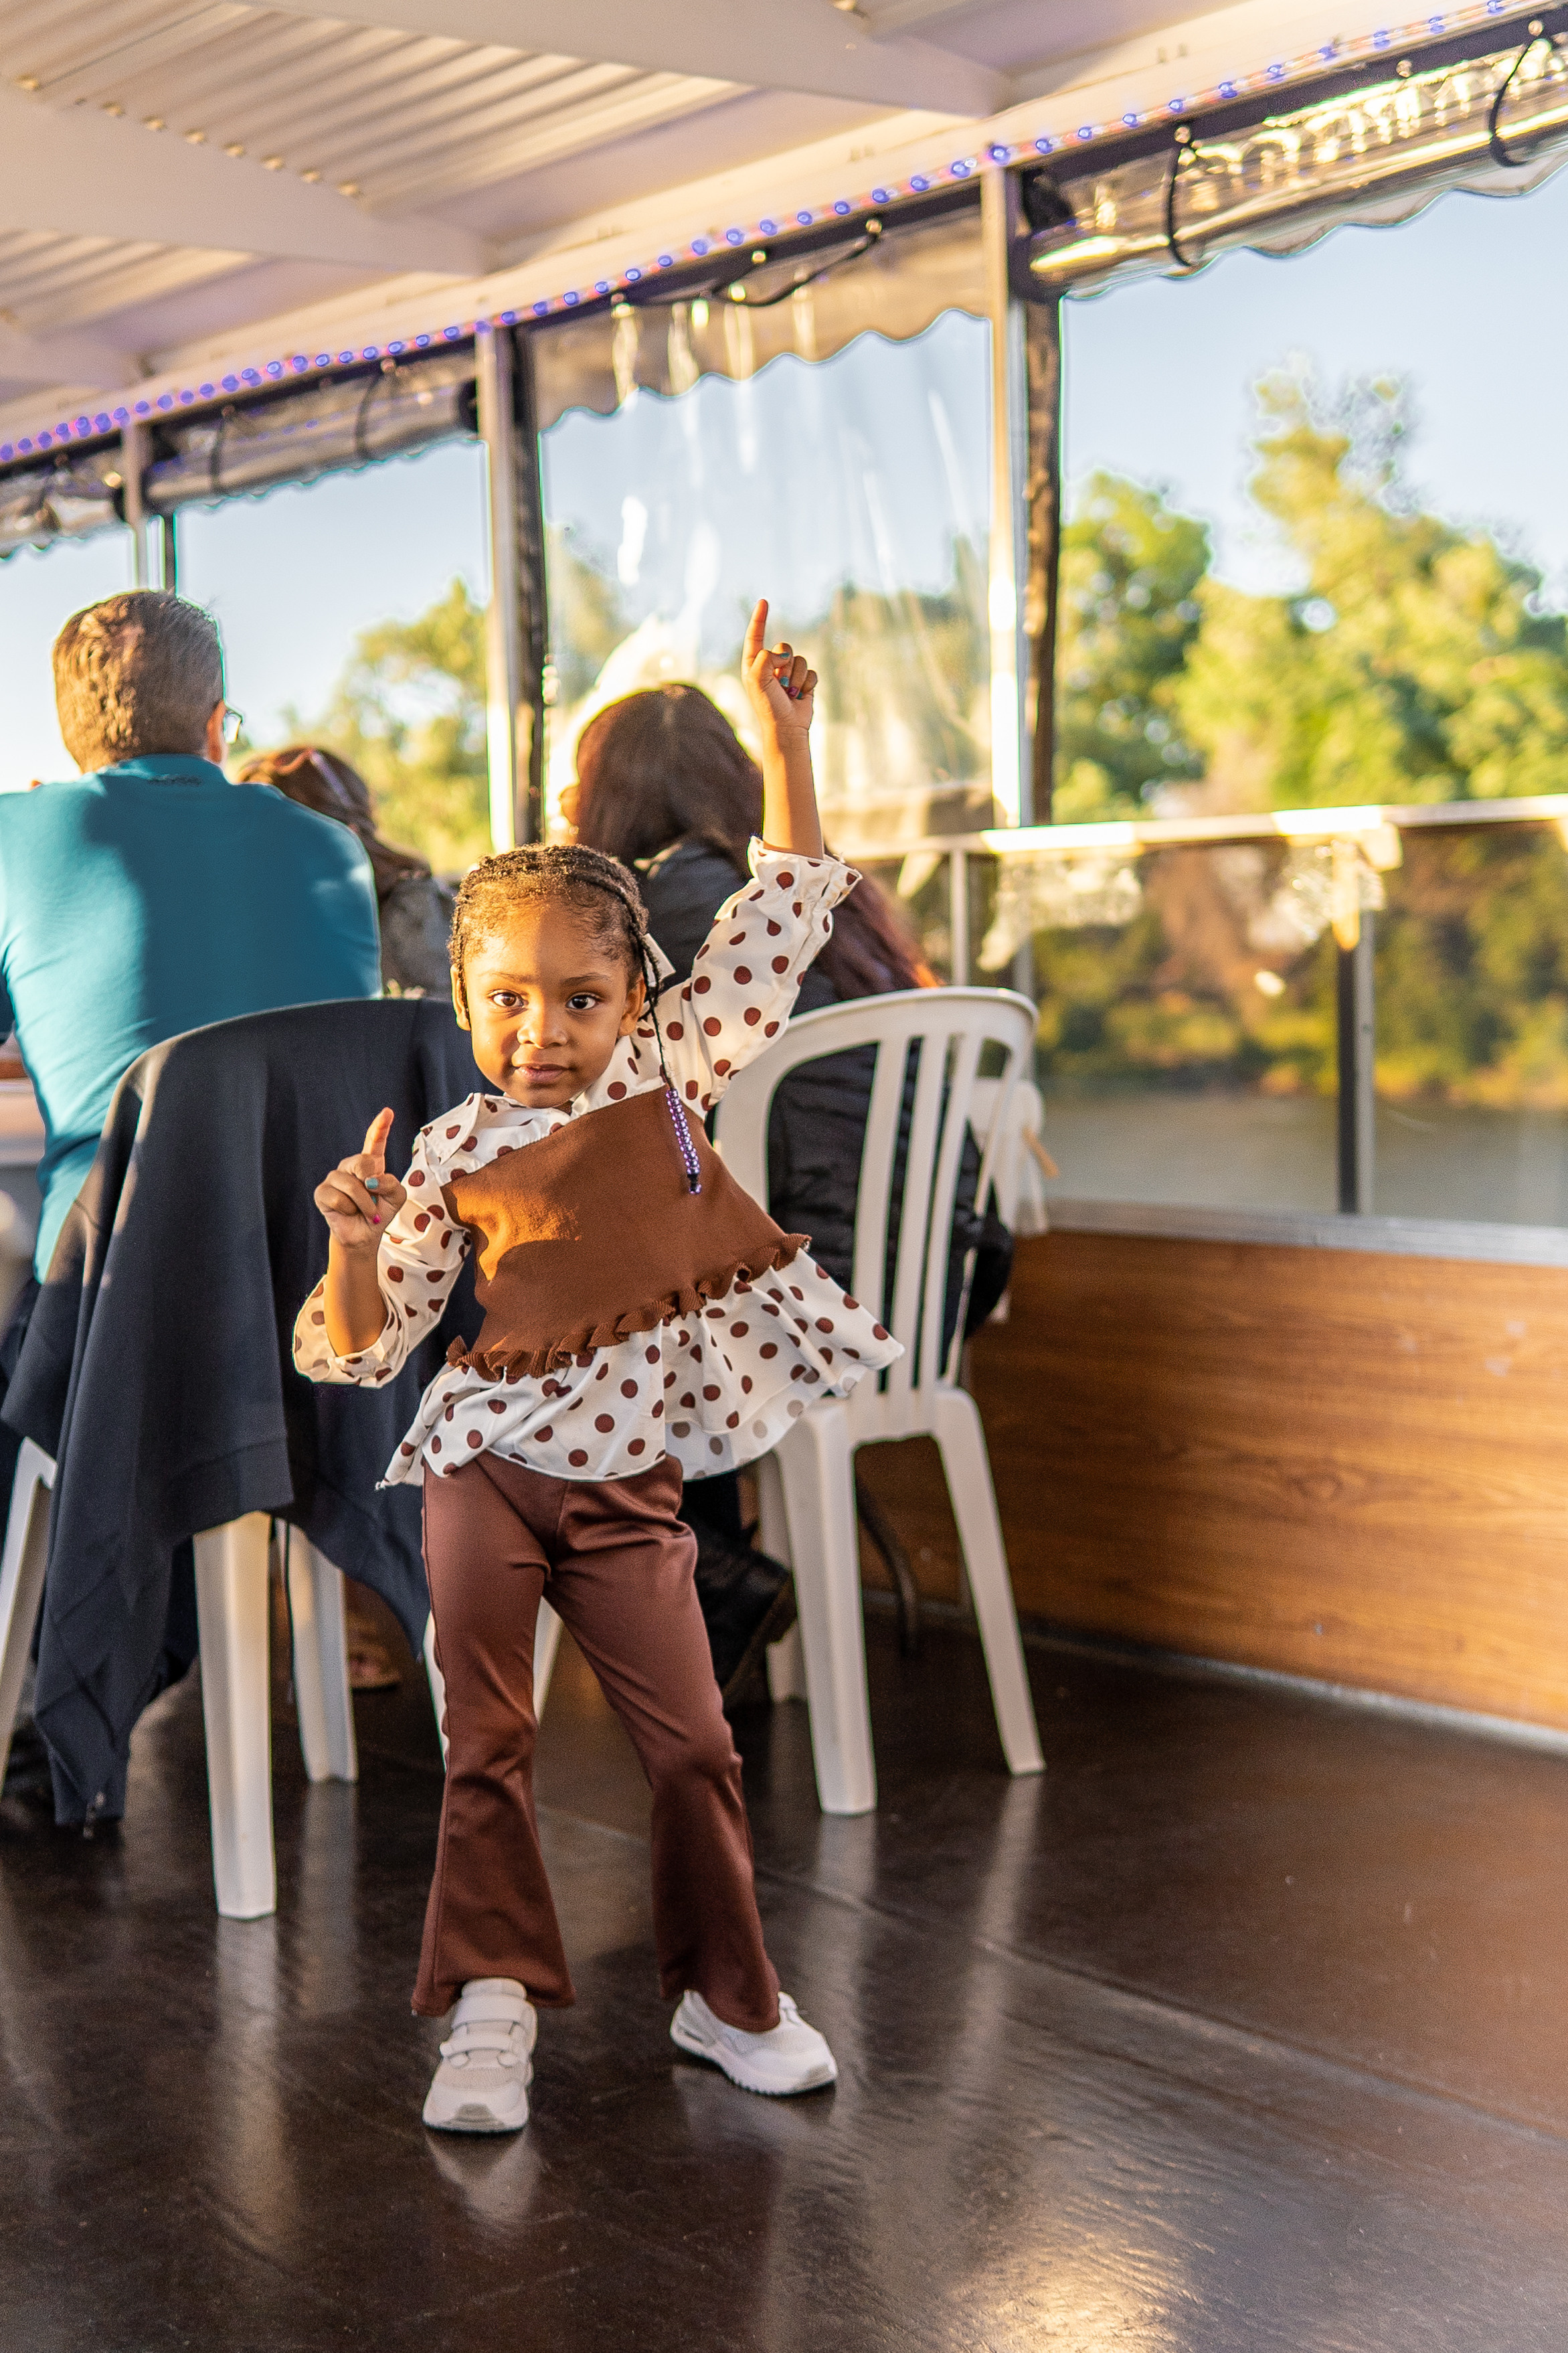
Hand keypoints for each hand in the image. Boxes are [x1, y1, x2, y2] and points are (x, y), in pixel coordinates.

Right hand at [314, 1108, 407, 1252]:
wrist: (365, 1234)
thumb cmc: (381, 1212)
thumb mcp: (397, 1197)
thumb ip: (391, 1184)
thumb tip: (370, 1181)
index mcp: (370, 1163)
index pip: (374, 1141)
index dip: (380, 1126)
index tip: (388, 1112)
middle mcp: (350, 1166)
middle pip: (363, 1162)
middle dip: (373, 1185)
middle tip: (375, 1200)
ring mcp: (334, 1177)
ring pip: (353, 1185)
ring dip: (365, 1205)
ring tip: (364, 1211)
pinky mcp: (322, 1192)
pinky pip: (339, 1199)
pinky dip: (349, 1210)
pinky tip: (348, 1213)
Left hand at [742, 599, 815, 741]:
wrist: (787, 728)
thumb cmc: (768, 705)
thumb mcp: (757, 678)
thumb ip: (766, 657)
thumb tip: (786, 654)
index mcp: (754, 665)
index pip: (756, 637)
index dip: (759, 619)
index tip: (764, 602)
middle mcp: (770, 666)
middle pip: (783, 646)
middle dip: (784, 664)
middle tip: (780, 684)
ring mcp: (788, 673)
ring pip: (799, 659)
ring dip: (795, 677)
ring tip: (789, 693)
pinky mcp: (803, 681)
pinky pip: (811, 671)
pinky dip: (807, 684)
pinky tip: (800, 696)